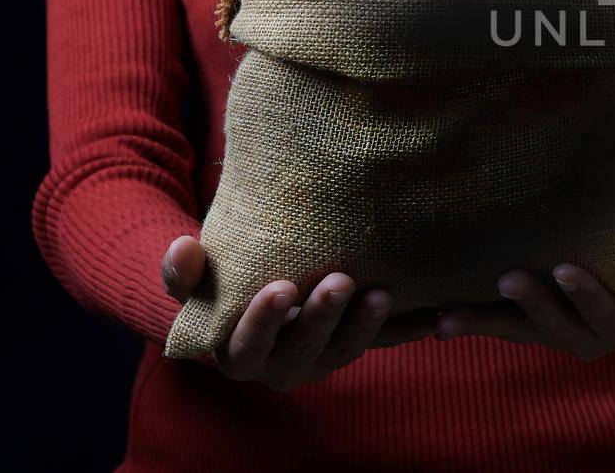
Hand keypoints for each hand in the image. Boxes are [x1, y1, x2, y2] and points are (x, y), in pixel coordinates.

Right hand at [161, 236, 439, 389]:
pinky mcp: (352, 347)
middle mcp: (281, 366)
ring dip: (365, 326)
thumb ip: (183, 270)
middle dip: (321, 318)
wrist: (252, 289)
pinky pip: (382, 345)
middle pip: (302, 350)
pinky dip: (406, 332)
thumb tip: (183, 248)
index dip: (264, 320)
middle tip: (340, 281)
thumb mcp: (195, 279)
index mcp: (238, 354)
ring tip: (381, 293)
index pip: (248, 344)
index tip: (281, 286)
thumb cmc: (219, 282)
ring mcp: (321, 360)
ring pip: (344, 350)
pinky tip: (432, 317)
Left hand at [435, 208, 614, 361]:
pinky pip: (498, 327)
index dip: (589, 297)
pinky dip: (469, 323)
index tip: (565, 270)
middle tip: (510, 278)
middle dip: (536, 306)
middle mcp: (593, 337)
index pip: (612, 316)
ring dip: (488, 323)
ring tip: (453, 316)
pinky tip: (436, 321)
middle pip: (563, 329)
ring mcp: (557, 333)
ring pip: (524, 333)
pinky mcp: (526, 323)